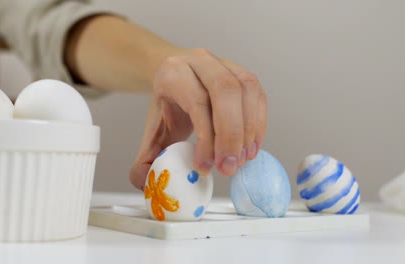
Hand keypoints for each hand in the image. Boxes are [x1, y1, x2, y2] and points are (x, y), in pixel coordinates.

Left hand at [129, 48, 266, 189]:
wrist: (176, 76)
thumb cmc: (168, 104)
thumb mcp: (153, 129)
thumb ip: (146, 157)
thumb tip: (146, 183)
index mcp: (174, 73)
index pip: (196, 101)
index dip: (205, 138)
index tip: (205, 167)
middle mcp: (201, 61)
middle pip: (225, 91)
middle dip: (231, 134)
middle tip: (229, 167)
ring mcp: (226, 64)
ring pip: (246, 90)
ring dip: (248, 130)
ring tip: (241, 159)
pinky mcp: (243, 73)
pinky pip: (258, 95)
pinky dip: (258, 124)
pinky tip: (251, 147)